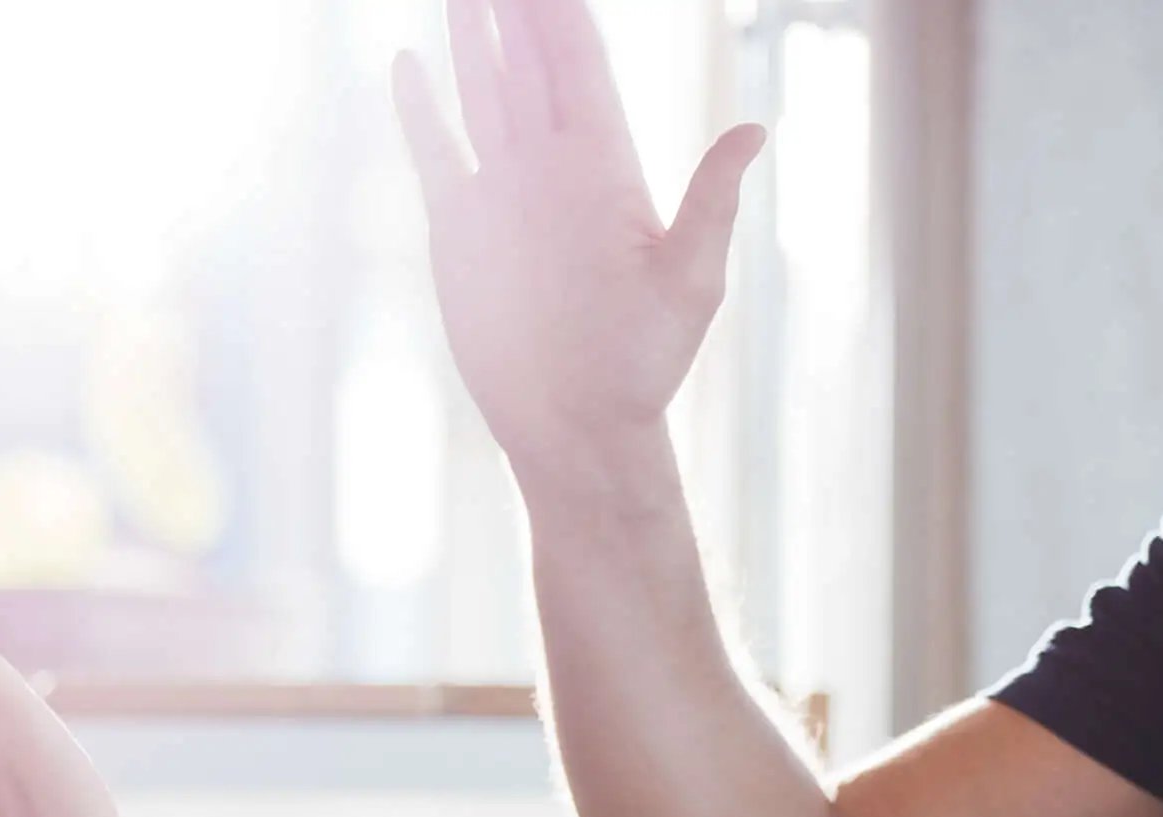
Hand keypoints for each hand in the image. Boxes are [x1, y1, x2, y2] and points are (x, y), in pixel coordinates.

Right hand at [392, 0, 764, 491]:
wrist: (575, 428)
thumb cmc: (643, 366)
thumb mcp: (689, 283)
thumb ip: (712, 204)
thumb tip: (754, 130)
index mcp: (605, 166)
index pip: (579, 63)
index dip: (560, 9)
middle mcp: (553, 168)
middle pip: (529, 62)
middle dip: (515, 7)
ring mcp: (504, 195)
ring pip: (484, 93)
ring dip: (473, 38)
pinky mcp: (460, 229)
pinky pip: (437, 152)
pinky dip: (420, 109)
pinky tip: (408, 64)